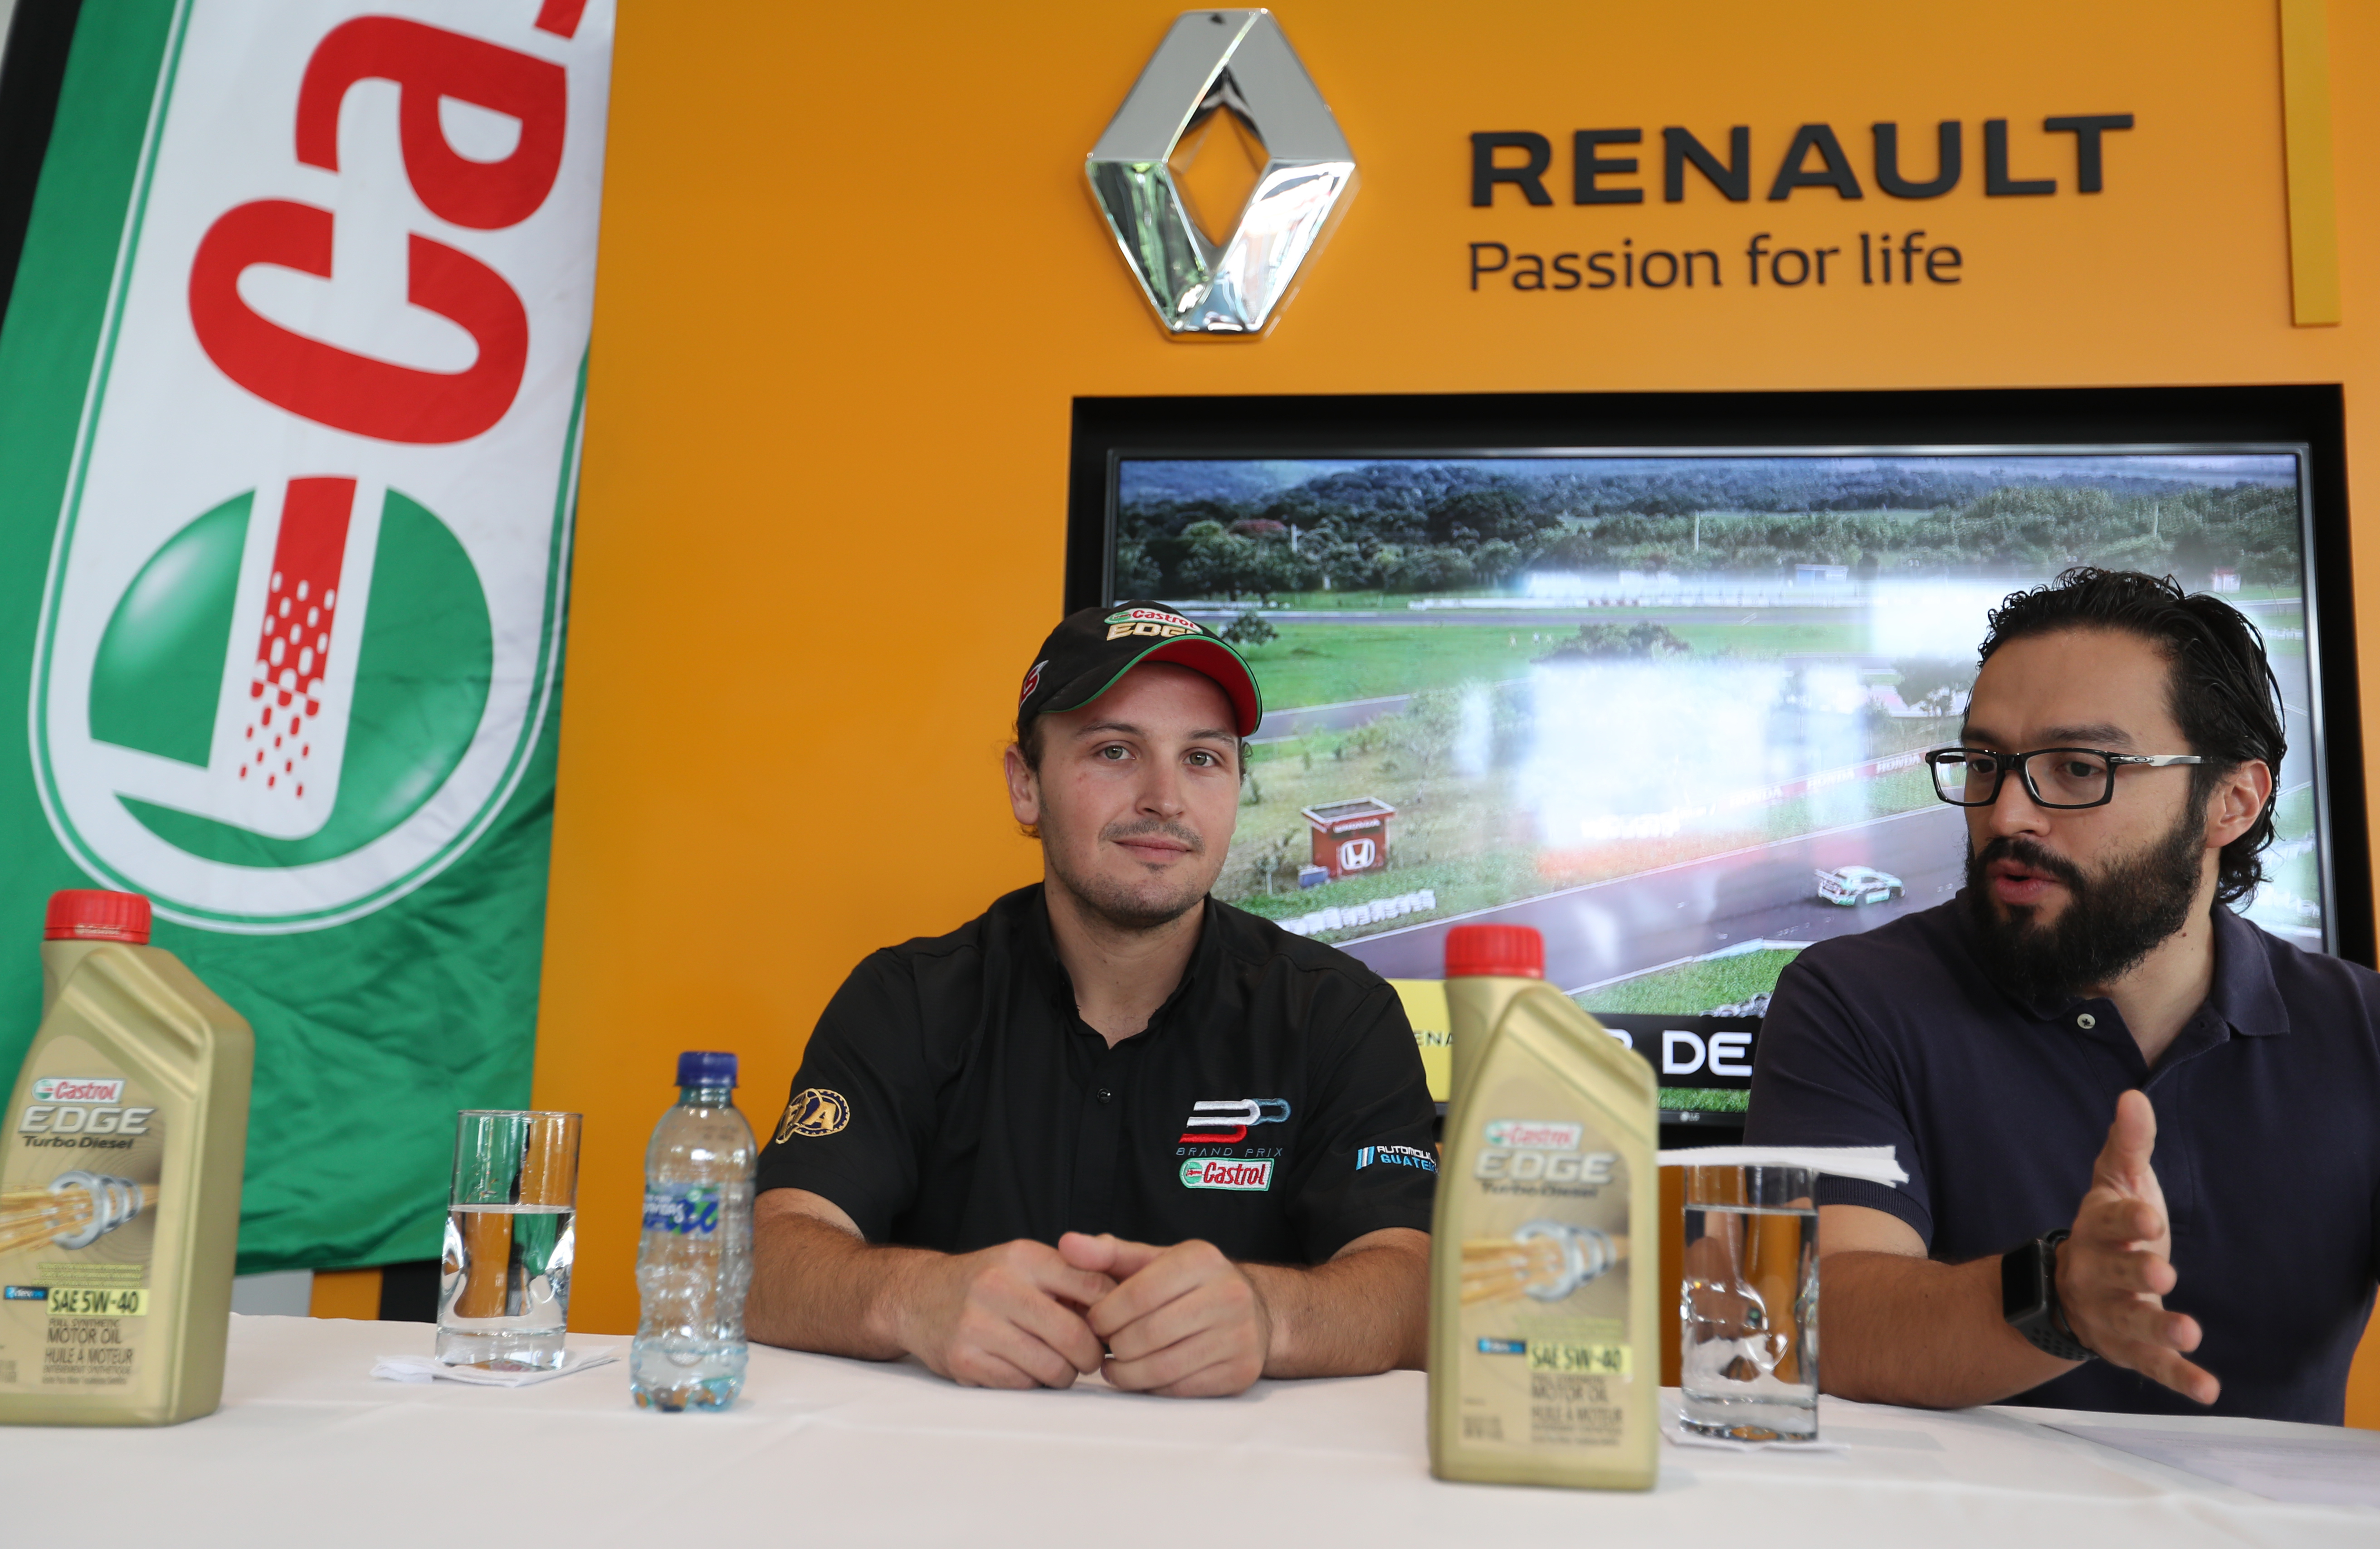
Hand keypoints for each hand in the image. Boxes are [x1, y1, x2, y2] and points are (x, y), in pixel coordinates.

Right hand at [891, 1238, 1114, 1389]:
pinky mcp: (965, 1360)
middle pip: (1075, 1336)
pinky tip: (1025, 1368)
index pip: (1093, 1288)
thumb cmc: (984, 1281)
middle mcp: (999, 1286)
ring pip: (1051, 1368)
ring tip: (1058, 1364)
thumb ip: (1071, 1276)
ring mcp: (978, 1325)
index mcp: (1024, 1257)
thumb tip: (1124, 1307)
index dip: (1113, 1314)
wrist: (917, 1297)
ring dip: (1064, 1374)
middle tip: (1090, 1358)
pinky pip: (1021, 1385)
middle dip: (1091, 1355)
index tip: (1113, 1327)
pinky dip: (1032, 1383)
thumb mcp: (1024, 1262)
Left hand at [1060, 1232, 1269, 1396]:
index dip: (1105, 1313)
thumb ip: (1109, 1253)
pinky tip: (1140, 1376)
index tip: (1093, 1321)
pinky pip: (1180, 1389)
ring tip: (1114, 1365)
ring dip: (1126, 1372)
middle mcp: (1228, 1296)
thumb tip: (1067, 1244)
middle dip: (1115, 1345)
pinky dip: (1151, 1388)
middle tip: (1104, 1345)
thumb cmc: (1191, 1285)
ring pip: (1162, 1367)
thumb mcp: (1154, 1260)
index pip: (1139, 1294)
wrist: (1255, 1311)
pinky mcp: (1239, 1373)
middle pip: (1148, 1334)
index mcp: (1202, 1260)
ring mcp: (1239, 1337)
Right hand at [2058, 1090, 2218, 1405]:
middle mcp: (2095, 1274)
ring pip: (2130, 1322)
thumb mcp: (2116, 1181)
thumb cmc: (2109, 1228)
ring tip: (2189, 1331)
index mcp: (2095, 1229)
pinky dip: (2179, 1378)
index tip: (2149, 1219)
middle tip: (2162, 1274)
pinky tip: (2208, 1388)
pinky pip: (2152, 1366)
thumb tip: (2133, 1097)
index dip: (2127, 1222)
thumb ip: (2129, 1144)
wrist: (2072, 1290)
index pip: (2108, 1223)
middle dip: (2135, 1274)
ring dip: (2158, 1330)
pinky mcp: (2129, 1350)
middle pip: (2113, 1274)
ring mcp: (2110, 1314)